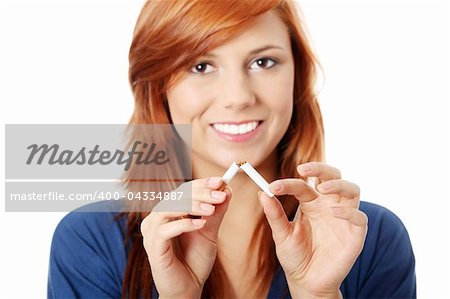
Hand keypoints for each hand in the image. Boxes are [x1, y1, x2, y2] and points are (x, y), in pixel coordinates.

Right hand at [140, 177, 230, 297]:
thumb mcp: (210, 231)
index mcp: (169, 212)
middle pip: (177, 196)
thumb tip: (227, 189)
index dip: (202, 184)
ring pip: (169, 209)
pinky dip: (184, 224)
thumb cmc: (195, 260)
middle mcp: (158, 218)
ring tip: (211, 210)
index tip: (221, 181)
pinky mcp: (153, 246)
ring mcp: (153, 232)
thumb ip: (216, 212)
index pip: (184, 191)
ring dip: (192, 206)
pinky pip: (165, 230)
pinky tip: (201, 224)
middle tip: (220, 194)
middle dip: (200, 193)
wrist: (189, 288)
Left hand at [259, 162, 366, 297]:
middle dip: (320, 168)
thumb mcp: (282, 235)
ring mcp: (343, 218)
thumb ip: (274, 215)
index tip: (273, 186)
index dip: (288, 183)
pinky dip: (349, 212)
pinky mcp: (355, 233)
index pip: (302, 185)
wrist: (308, 282)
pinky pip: (360, 217)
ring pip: (351, 190)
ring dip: (338, 184)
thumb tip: (262, 193)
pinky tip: (334, 212)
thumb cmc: (295, 256)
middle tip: (302, 169)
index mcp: (310, 203)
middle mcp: (328, 205)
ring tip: (322, 187)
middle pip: (332, 176)